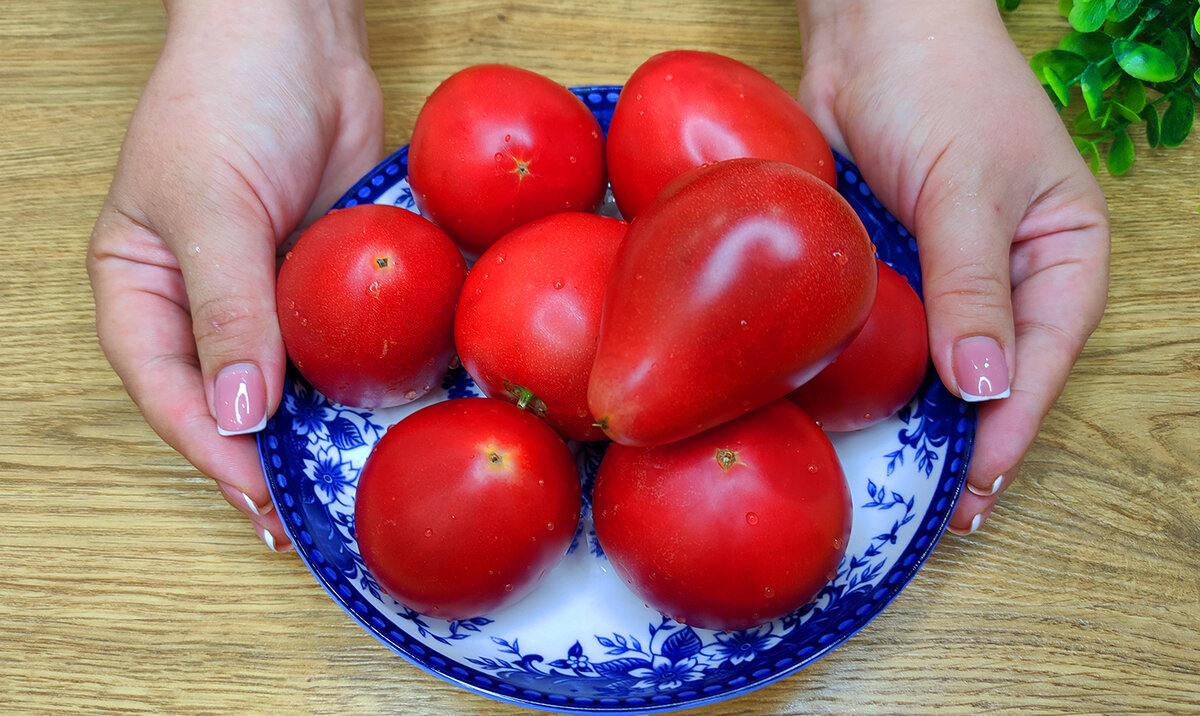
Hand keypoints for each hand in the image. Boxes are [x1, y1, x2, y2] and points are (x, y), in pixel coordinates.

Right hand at [87, 0, 382, 550]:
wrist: (299, 32)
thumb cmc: (226, 95)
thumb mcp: (211, 204)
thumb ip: (228, 310)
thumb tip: (242, 412)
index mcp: (142, 290)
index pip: (170, 393)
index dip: (214, 452)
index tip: (264, 499)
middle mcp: (206, 304)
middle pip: (232, 402)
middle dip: (270, 459)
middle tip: (317, 514)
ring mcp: (273, 293)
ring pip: (293, 381)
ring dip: (324, 428)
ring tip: (360, 479)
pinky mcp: (329, 278)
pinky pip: (344, 340)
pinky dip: (365, 376)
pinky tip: (396, 411)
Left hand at [795, 0, 1109, 533]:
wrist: (867, 28)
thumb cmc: (941, 82)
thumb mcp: (968, 188)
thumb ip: (972, 287)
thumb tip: (983, 387)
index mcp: (1062, 254)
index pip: (1043, 357)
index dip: (1010, 425)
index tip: (975, 485)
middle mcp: (1008, 273)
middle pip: (993, 374)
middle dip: (965, 437)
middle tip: (931, 506)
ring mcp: (945, 273)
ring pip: (938, 362)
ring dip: (917, 415)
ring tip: (892, 478)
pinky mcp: (890, 266)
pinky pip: (888, 332)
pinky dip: (876, 370)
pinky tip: (855, 412)